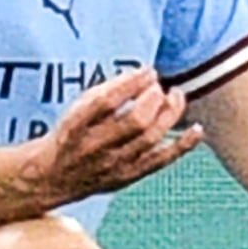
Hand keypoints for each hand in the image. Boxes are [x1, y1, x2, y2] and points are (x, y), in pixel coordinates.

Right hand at [27, 66, 202, 205]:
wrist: (50, 178)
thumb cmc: (70, 134)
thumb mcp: (76, 108)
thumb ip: (107, 92)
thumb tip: (146, 76)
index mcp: (75, 126)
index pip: (105, 102)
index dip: (131, 84)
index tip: (148, 70)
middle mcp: (94, 148)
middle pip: (134, 123)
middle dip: (154, 99)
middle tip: (159, 87)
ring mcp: (112, 165)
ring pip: (149, 140)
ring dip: (169, 115)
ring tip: (176, 97)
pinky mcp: (127, 177)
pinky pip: (159, 162)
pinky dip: (181, 146)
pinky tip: (197, 130)